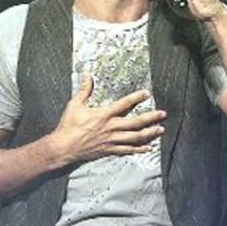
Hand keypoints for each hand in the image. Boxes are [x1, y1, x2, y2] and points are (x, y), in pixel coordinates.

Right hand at [49, 74, 167, 165]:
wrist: (64, 148)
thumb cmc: (68, 127)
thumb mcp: (74, 105)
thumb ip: (84, 90)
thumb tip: (87, 75)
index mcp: (103, 115)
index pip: (124, 104)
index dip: (136, 98)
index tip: (147, 93)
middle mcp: (111, 128)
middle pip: (135, 122)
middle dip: (150, 118)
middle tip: (162, 114)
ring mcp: (111, 140)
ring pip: (135, 137)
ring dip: (149, 133)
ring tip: (160, 130)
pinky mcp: (110, 150)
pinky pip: (128, 150)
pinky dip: (139, 149)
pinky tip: (148, 148)